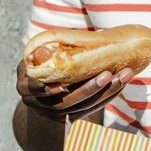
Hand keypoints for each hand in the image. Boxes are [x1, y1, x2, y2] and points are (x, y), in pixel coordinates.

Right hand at [15, 59, 132, 120]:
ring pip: (83, 107)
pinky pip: (93, 108)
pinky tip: (122, 82)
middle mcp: (38, 104)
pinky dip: (109, 95)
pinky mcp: (71, 118)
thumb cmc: (42, 64)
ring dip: (106, 91)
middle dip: (88, 89)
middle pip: (66, 101)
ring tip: (124, 75)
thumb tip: (77, 32)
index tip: (58, 87)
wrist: (39, 91)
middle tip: (107, 74)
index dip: (44, 90)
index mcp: (25, 86)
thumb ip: (50, 49)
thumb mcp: (39, 56)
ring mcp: (55, 114)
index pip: (34, 90)